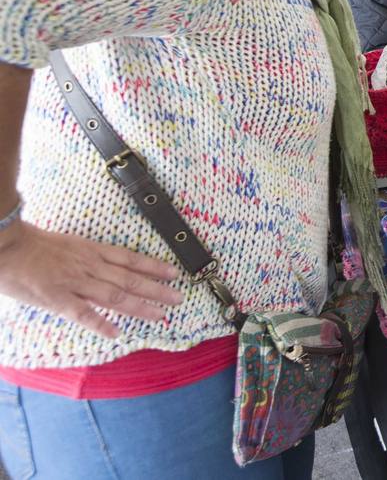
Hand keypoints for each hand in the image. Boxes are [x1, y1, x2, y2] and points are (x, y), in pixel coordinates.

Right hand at [0, 221, 181, 338]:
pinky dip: (101, 323)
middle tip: (178, 298)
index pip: (131, 259)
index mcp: (93, 251)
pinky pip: (83, 313)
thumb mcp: (69, 245)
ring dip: (140, 306)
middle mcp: (90, 266)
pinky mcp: (57, 298)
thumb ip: (88, 257)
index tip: (175, 273)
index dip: (155, 267)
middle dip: (157, 289)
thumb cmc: (35, 245)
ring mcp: (75, 282)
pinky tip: (117, 332)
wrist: (8, 245)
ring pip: (115, 295)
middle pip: (130, 278)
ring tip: (161, 315)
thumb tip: (106, 267)